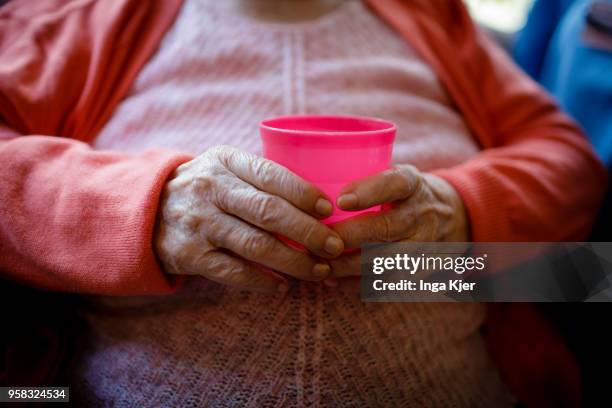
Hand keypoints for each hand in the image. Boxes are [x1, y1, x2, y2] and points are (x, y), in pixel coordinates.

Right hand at [154, 146, 344, 293]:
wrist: (146, 211)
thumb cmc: (204, 189)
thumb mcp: (224, 168)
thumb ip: (261, 179)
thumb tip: (319, 206)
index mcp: (225, 160)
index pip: (271, 175)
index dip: (304, 193)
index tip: (329, 210)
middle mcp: (210, 188)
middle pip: (268, 212)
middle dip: (308, 232)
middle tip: (334, 246)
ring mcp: (199, 222)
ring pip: (256, 245)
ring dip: (294, 262)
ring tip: (319, 270)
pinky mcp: (190, 255)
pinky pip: (234, 272)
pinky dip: (263, 281)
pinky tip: (283, 285)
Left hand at [325, 165, 468, 282]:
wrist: (449, 219)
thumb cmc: (403, 195)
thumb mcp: (395, 175)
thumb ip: (364, 178)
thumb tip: (311, 183)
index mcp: (413, 185)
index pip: (396, 184)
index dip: (369, 192)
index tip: (341, 201)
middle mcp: (421, 216)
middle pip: (386, 228)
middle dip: (349, 236)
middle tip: (318, 239)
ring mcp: (423, 247)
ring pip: (384, 261)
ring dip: (348, 264)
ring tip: (319, 262)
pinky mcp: (418, 273)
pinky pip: (385, 283)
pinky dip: (355, 284)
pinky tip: (332, 280)